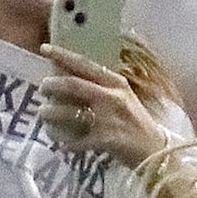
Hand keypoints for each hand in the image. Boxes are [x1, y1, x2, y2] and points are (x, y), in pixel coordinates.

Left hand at [38, 44, 163, 166]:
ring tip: (42, 113)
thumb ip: (99, 87)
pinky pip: (76, 141)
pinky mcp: (105, 140)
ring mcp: (108, 119)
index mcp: (116, 83)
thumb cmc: (135, 121)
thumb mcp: (121, 97)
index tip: (44, 48)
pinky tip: (59, 144)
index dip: (63, 55)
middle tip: (42, 87)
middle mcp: (112, 97)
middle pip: (73, 85)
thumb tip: (66, 76)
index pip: (85, 64)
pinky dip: (65, 143)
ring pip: (69, 113)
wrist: (154, 149)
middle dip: (52, 85)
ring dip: (51, 113)